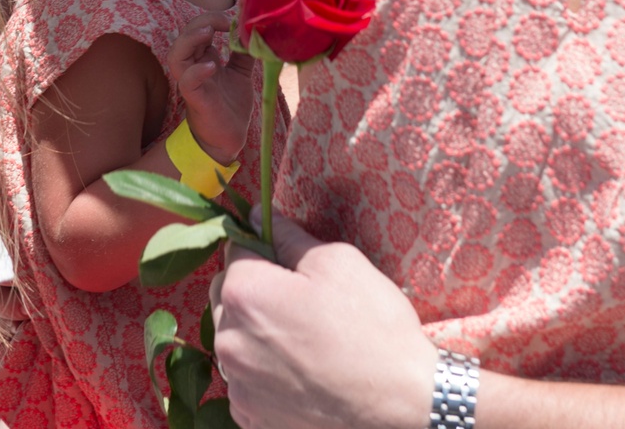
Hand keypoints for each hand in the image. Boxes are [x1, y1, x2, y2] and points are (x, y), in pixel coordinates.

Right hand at [167, 12, 253, 164]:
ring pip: (176, 56)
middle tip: (222, 21)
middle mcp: (194, 68)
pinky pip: (187, 82)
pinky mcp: (196, 100)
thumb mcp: (241, 73)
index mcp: (204, 59)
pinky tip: (212, 65)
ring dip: (190, 40)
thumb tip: (255, 30)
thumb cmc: (231, 105)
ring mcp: (193, 83)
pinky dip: (197, 71)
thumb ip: (244, 53)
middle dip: (200, 22)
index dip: (211, 19)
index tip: (232, 18)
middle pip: (184, 37)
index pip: (197, 30)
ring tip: (208, 33)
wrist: (229, 138)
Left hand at [210, 211, 436, 428]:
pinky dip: (263, 369)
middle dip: (253, 287)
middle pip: (226, 296)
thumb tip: (257, 215)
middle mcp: (229, 341)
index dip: (264, 245)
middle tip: (301, 295)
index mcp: (246, 294)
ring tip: (304, 335)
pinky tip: (300, 368)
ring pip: (234, 340)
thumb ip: (288, 236)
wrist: (397, 404)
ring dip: (256, 330)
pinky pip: (244, 379)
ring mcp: (237, 386)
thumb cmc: (370, 325)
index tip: (291, 256)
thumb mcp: (337, 262)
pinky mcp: (250, 418)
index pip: (236, 249)